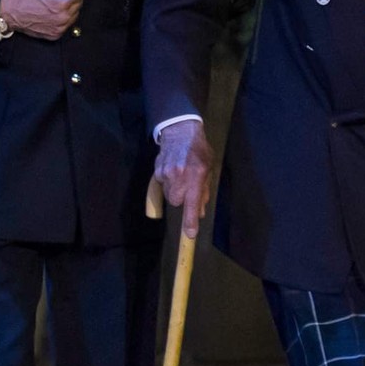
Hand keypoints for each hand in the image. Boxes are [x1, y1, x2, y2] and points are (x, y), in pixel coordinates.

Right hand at [0, 0, 86, 40]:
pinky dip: (62, 19)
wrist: (12, 12)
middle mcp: (64, 16)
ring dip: (67, 8)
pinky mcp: (57, 35)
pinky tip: (50, 14)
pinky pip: (67, 24)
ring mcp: (61, 27)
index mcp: (63, 0)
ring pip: (75, 14)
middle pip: (80, 2)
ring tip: (52, 5)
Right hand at [155, 119, 213, 237]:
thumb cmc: (198, 151)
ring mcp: (166, 173)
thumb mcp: (207, 169)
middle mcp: (180, 175)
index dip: (190, 220)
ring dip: (174, 191)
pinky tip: (171, 170)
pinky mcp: (157, 171)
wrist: (179, 131)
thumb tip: (199, 211)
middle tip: (187, 189)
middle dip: (181, 199)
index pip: (192, 203)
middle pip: (176, 202)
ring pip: (168, 194)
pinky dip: (167, 182)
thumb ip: (203, 190)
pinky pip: (162, 184)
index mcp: (196, 175)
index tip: (190, 234)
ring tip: (179, 176)